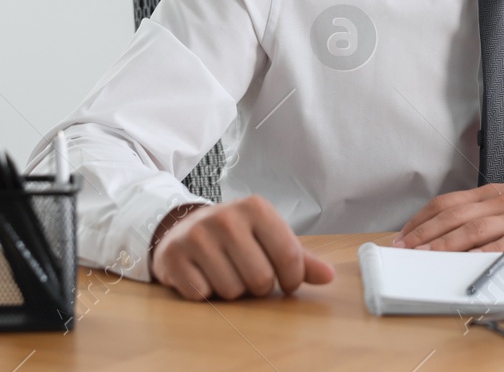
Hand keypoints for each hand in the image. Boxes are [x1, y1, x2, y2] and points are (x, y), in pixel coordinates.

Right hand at [150, 195, 335, 299]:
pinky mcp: (174, 256)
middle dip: (259, 287)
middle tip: (250, 275)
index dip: (292, 279)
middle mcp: (226, 218)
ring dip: (232, 291)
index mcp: (256, 208)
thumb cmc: (235, 236)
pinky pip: (202, 295)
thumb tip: (329, 276)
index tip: (287, 282)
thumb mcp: (269, 238)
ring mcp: (197, 236)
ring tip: (225, 272)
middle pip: (261, 279)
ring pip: (232, 291)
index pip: (289, 257)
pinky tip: (203, 275)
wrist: (182, 227)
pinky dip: (206, 293)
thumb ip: (300, 258)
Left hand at [394, 179, 503, 251]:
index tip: (403, 234)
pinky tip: (470, 263)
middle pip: (456, 216)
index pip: (449, 202)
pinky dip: (487, 254)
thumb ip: (489, 211)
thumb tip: (454, 230)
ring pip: (476, 229)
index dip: (423, 218)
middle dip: (425, 233)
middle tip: (403, 249)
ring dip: (446, 244)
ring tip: (424, 257)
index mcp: (495, 192)